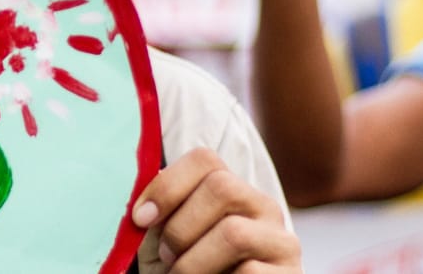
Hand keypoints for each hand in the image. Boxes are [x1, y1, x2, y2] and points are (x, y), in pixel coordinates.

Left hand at [132, 148, 300, 272]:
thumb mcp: (170, 244)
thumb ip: (162, 217)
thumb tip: (149, 195)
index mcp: (231, 191)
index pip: (205, 160)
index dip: (167, 185)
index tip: (140, 219)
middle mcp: (263, 207)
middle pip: (221, 187)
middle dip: (180, 227)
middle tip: (167, 257)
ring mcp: (281, 241)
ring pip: (234, 233)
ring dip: (193, 263)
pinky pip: (248, 272)